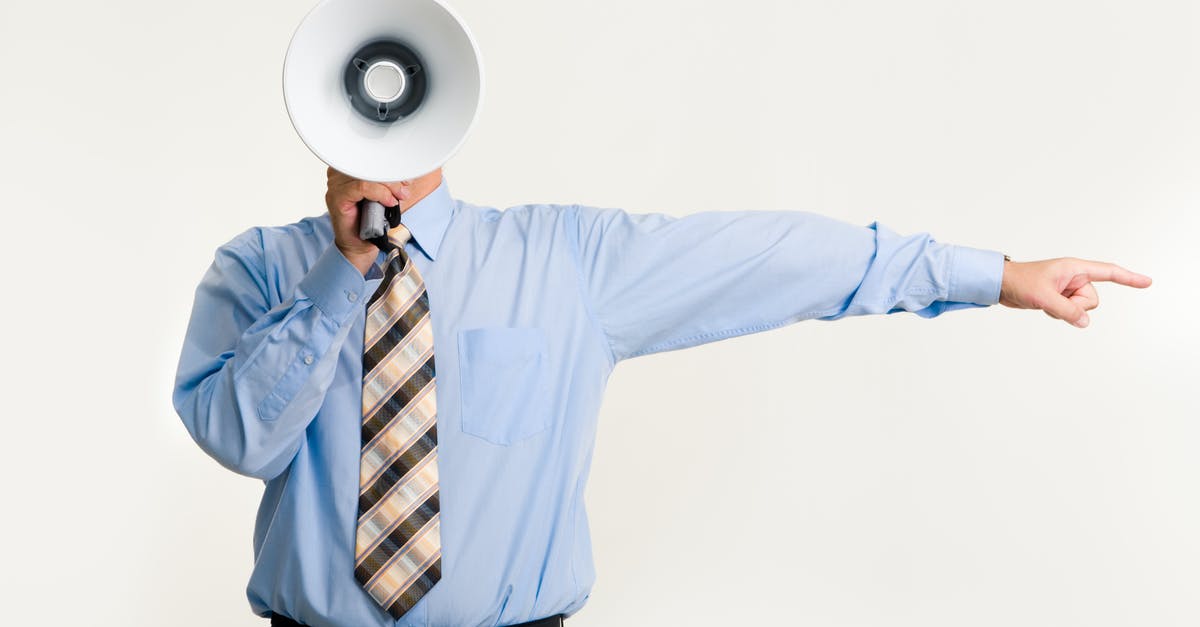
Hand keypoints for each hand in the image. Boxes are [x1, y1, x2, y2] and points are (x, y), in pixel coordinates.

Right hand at [325, 167, 410, 274]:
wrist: (359, 246)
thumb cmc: (369, 223)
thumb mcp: (382, 197)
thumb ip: (387, 183)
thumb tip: (405, 175)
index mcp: (348, 171)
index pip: (369, 158)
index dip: (389, 165)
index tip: (405, 178)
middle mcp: (338, 176)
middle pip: (367, 164)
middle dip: (391, 176)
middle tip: (404, 188)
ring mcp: (335, 187)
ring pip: (366, 174)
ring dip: (388, 185)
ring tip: (399, 196)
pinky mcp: (337, 198)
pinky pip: (361, 187)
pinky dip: (380, 193)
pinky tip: (389, 202)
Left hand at [998, 257, 1151, 327]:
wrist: (1002, 285)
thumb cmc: (1020, 282)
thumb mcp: (1044, 297)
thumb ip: (1067, 310)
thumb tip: (1085, 322)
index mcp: (1075, 268)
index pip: (1108, 272)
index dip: (1129, 278)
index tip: (1147, 282)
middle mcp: (1075, 277)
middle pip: (1092, 300)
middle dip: (1076, 306)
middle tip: (1053, 299)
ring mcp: (1068, 288)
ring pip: (1082, 308)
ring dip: (1065, 311)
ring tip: (1045, 301)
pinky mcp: (1061, 298)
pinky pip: (1070, 312)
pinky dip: (1059, 313)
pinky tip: (1044, 305)